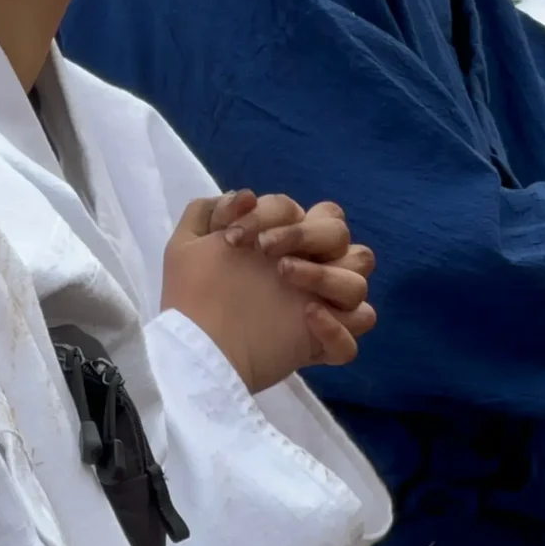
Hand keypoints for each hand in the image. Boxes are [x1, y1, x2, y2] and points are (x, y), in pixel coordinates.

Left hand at [163, 191, 376, 389]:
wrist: (187, 347)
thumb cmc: (192, 293)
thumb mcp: (187, 246)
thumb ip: (210, 212)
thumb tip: (245, 197)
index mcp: (296, 247)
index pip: (321, 214)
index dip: (282, 213)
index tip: (237, 231)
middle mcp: (315, 274)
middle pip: (347, 240)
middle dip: (308, 236)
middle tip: (265, 250)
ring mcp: (321, 311)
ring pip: (357, 286)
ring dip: (326, 275)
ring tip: (283, 274)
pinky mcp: (319, 348)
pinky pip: (351, 344)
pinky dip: (335, 330)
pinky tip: (307, 316)